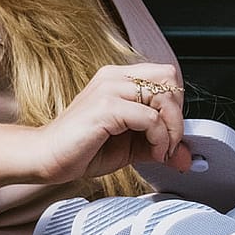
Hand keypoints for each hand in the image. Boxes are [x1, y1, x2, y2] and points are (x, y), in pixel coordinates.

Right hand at [30, 62, 184, 184]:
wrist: (47, 158)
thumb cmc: (82, 149)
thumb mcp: (131, 147)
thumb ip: (159, 145)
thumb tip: (187, 156)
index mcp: (118, 79)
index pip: (166, 75)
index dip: (176, 105)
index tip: (171, 134)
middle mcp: (114, 77)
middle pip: (169, 79)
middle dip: (179, 115)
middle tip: (171, 142)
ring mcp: (108, 89)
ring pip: (164, 96)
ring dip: (172, 128)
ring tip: (163, 150)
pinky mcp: (105, 107)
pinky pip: (150, 117)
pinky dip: (160, 138)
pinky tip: (153, 153)